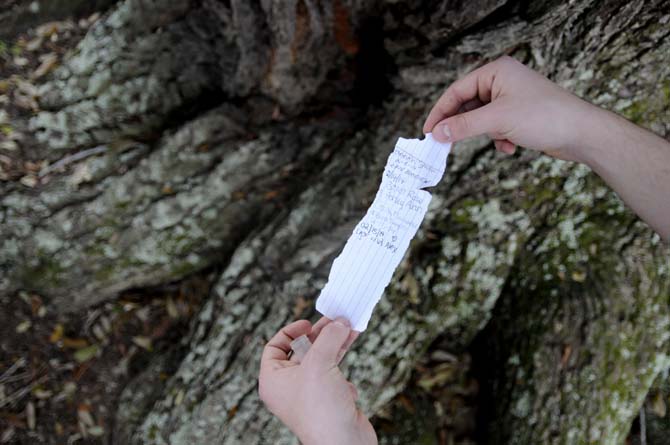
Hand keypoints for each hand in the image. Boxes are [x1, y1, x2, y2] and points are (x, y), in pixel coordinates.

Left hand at [259, 317, 376, 444]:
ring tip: (351, 328)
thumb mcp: (320, 364)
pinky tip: (349, 378)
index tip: (308, 324)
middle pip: (302, 350)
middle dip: (321, 334)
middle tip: (338, 320)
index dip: (290, 332)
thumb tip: (339, 322)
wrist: (344, 444)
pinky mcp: (328, 399)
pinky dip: (343, 369)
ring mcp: (308, 394)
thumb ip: (328, 338)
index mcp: (273, 380)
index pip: (274, 347)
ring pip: (321, 359)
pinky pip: (333, 374)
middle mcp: (288, 387)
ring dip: (336, 344)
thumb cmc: (321, 409)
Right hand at [423, 55, 596, 161]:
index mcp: (497, 71)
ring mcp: (512, 98)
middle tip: (446, 144)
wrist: (582, 133)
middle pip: (468, 105)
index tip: (428, 131)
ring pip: (482, 119)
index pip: (457, 90)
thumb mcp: (497, 120)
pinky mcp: (520, 115)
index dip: (441, 112)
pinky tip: (511, 146)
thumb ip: (463, 126)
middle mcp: (503, 81)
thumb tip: (437, 133)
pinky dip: (499, 139)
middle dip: (463, 126)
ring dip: (486, 134)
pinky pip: (496, 127)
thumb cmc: (544, 117)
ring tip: (498, 142)